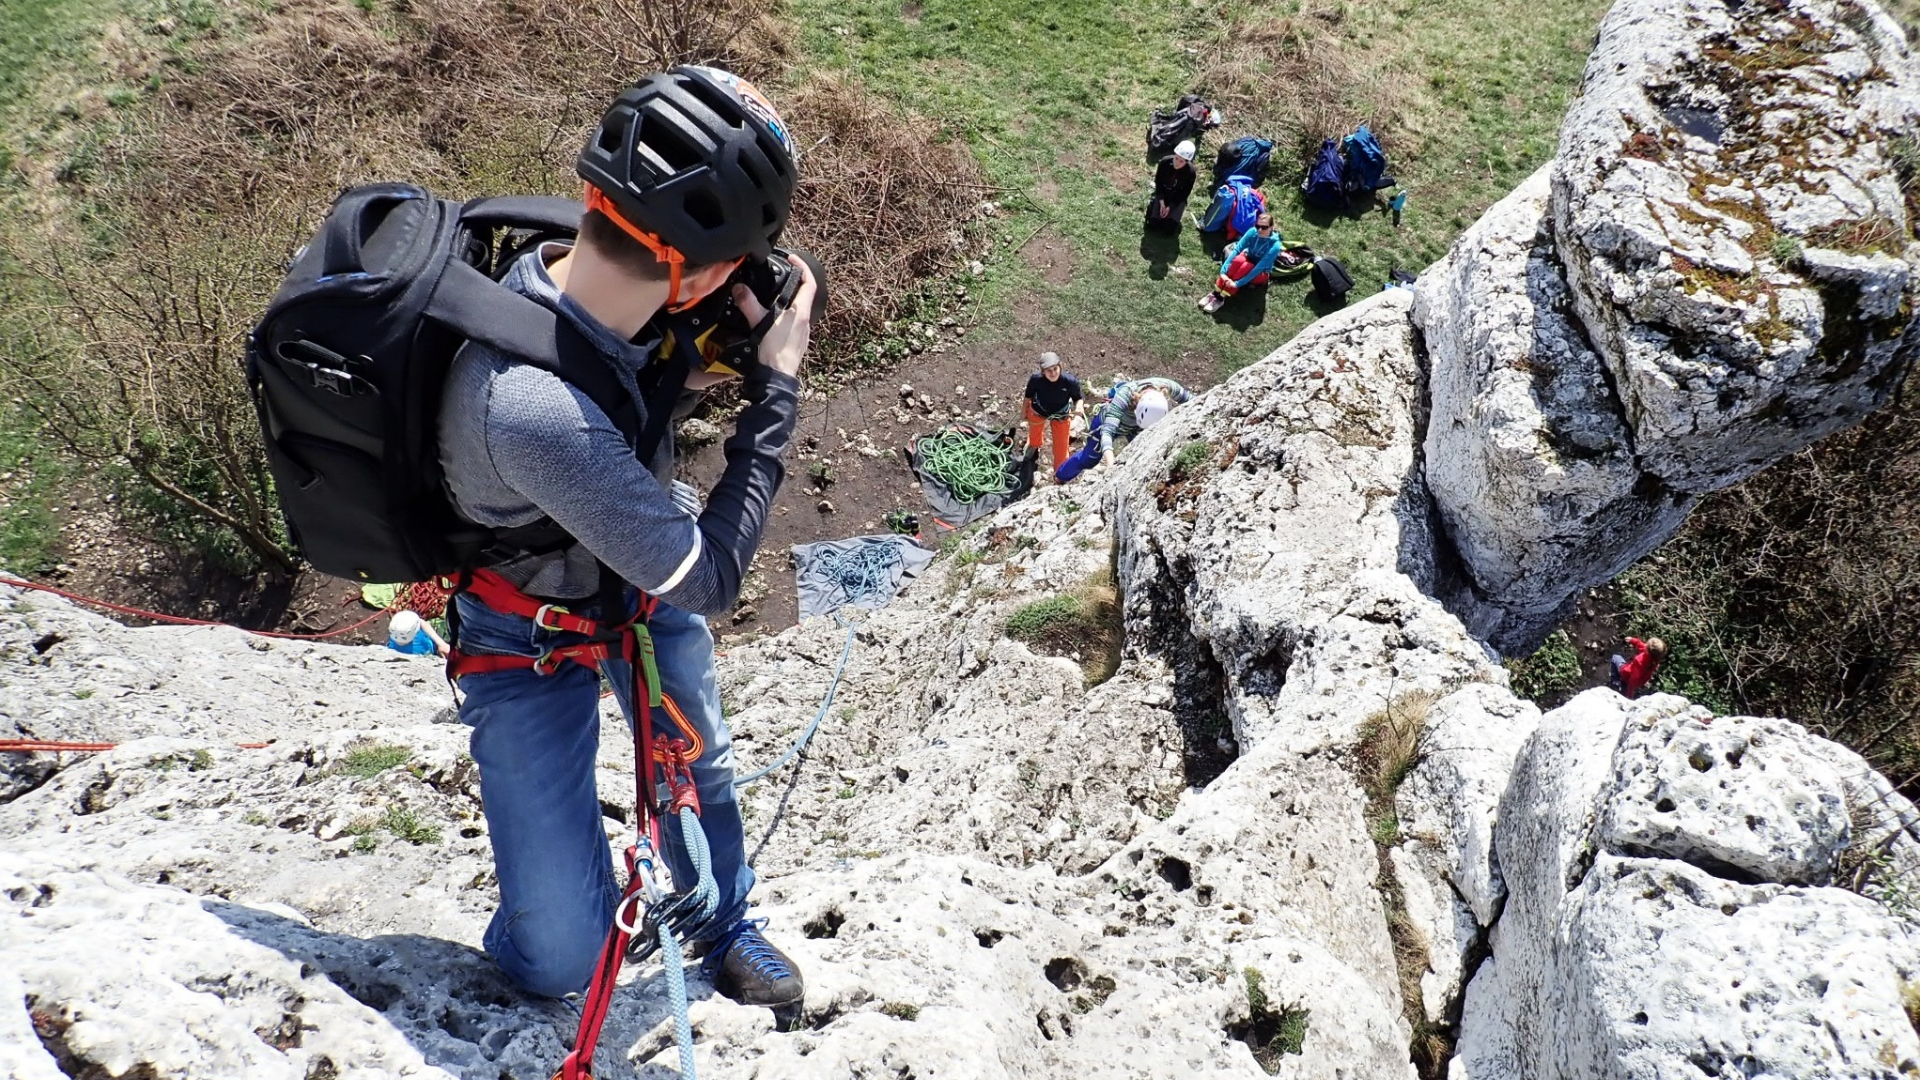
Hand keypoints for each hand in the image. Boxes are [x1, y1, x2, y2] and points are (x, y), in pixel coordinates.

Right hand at [735, 254, 815, 378]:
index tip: (793, 259)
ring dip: (788, 302)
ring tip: (774, 296)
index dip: (803, 267)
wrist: (777, 378)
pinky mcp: (796, 343)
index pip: (809, 283)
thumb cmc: (774, 353)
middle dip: (794, 284)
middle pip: (803, 296)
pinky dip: (785, 317)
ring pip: (798, 311)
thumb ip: (748, 303)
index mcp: (800, 312)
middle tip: (782, 275)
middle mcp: (805, 322)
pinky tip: (772, 320)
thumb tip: (740, 289)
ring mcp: (802, 333)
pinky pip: (793, 324)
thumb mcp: (759, 322)